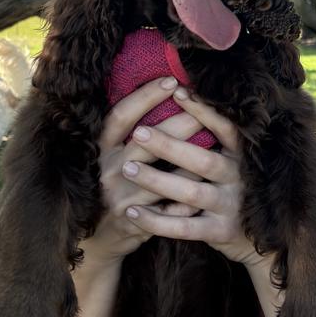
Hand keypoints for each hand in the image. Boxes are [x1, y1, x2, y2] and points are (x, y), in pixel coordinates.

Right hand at [81, 78, 205, 262]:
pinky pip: (167, 211)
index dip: (144, 97)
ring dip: (188, 163)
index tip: (171, 80)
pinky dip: (188, 200)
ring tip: (215, 146)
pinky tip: (208, 187)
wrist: (101, 236)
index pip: (120, 116)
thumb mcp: (114, 156)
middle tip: (203, 108)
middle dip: (176, 123)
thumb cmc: (117, 185)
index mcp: (101, 149)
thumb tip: (169, 94)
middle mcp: (107, 171)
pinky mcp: (132, 223)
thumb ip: (133, 133)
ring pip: (159, 178)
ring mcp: (118, 198)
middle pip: (143, 142)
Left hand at [120, 88, 265, 270]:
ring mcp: (230, 207)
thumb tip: (183, 97)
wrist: (259, 239)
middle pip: (202, 160)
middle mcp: (239, 179)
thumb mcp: (235, 163)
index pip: (225, 129)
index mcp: (242, 156)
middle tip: (139, 132)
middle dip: (169, 145)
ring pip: (190, 193)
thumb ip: (215, 142)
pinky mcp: (220, 232)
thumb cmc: (235, 189)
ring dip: (157, 181)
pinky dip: (157, 221)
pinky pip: (184, 227)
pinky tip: (133, 212)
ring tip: (128, 169)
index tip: (177, 91)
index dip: (203, 111)